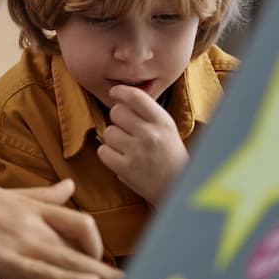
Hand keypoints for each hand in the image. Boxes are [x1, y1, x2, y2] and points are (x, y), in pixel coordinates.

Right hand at [0, 177, 122, 278]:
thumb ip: (37, 195)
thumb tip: (70, 186)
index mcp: (25, 204)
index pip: (73, 218)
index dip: (94, 240)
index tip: (105, 259)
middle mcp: (27, 218)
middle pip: (81, 234)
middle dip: (103, 261)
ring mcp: (16, 238)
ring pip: (68, 257)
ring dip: (99, 277)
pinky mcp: (1, 259)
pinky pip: (44, 270)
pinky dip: (71, 278)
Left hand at [97, 84, 188, 204]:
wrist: (176, 187)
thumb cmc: (169, 156)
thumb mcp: (166, 129)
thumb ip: (147, 113)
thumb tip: (122, 97)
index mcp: (163, 122)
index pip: (137, 97)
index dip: (121, 91)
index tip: (114, 92)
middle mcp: (150, 134)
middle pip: (117, 112)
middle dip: (117, 119)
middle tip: (126, 129)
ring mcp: (137, 152)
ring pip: (108, 132)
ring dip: (112, 138)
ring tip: (126, 147)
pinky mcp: (125, 168)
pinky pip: (102, 151)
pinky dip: (108, 155)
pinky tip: (120, 158)